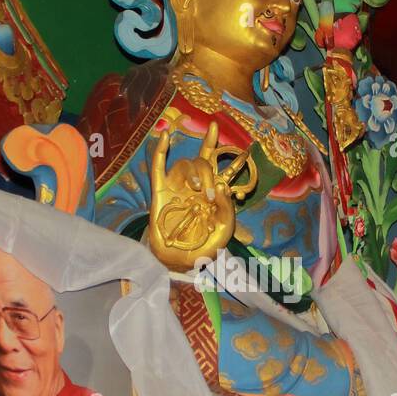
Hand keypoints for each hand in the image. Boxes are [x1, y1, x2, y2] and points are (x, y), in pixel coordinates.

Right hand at [149, 120, 237, 271]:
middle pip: (203, 162)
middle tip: (209, 192)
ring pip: (185, 165)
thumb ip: (227, 208)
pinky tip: (165, 135)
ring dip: (194, 172)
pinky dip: (160, 151)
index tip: (238, 145)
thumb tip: (220, 186)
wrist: (180, 260)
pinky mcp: (160, 192)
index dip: (229, 154)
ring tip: (197, 188)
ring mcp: (177, 187)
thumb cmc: (204, 246)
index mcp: (214, 192)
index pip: (222, 167)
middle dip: (208, 172)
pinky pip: (158, 167)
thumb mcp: (224, 229)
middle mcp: (196, 186)